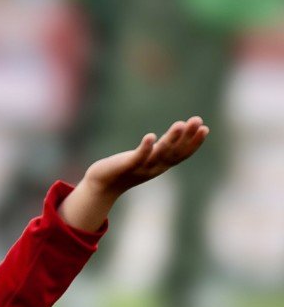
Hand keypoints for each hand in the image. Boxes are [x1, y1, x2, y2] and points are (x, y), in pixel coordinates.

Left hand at [62, 117, 209, 231]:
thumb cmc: (124, 169)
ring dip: (171, 139)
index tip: (205, 128)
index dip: (194, 143)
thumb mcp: (146, 159)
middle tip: (198, 121)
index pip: (181, 154)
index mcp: (160, 165)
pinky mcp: (126, 167)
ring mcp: (141, 168)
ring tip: (180, 124)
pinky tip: (151, 136)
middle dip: (187, 137)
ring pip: (159, 154)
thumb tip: (174, 136)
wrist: (101, 185)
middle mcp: (154, 168)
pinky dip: (145, 148)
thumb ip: (160, 150)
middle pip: (174, 152)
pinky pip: (138, 157)